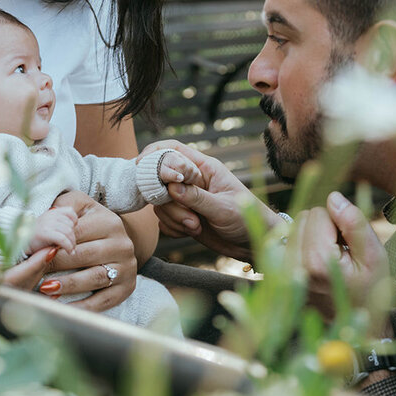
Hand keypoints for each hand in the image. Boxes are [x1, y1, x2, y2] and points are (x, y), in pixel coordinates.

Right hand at [26, 207, 77, 255]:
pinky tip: (69, 252)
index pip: (70, 212)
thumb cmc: (35, 239)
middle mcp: (48, 216)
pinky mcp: (44, 233)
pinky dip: (69, 246)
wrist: (18, 243)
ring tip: (70, 250)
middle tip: (71, 246)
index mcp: (50, 212)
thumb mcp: (48, 227)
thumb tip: (74, 228)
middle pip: (70, 224)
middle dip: (73, 237)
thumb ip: (59, 225)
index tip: (71, 233)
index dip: (74, 222)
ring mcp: (46, 223)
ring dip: (72, 243)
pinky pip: (63, 239)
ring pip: (68, 232)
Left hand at [44, 191, 136, 310]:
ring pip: (95, 278)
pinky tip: (62, 306)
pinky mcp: (127, 288)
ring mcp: (127, 267)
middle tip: (36, 270)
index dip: (54, 241)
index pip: (78, 232)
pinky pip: (103, 300)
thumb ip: (63, 207)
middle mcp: (122, 244)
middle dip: (58, 263)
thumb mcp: (79, 207)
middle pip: (86, 255)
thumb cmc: (89, 224)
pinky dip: (82, 306)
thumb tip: (46, 216)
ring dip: (68, 285)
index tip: (33, 250)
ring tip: (45, 288)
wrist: (117, 243)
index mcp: (109, 222)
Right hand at [147, 140, 275, 261]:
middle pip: (160, 180)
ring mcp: (186, 199)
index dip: (154, 155)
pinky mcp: (183, 216)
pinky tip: (190, 232)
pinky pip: (164, 219)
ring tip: (195, 226)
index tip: (142, 168)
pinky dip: (173, 228)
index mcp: (204, 168)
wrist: (253, 245)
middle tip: (190, 217)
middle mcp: (192, 180)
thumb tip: (171, 186)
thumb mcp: (223, 208)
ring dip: (174, 217)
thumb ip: (196, 197)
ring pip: (161, 202)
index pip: (172, 150)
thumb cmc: (248, 219)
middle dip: (169, 201)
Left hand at [292, 191, 389, 320]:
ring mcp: (282, 271)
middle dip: (324, 227)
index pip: (319, 213)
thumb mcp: (374, 257)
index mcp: (316, 261)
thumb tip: (333, 197)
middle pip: (304, 217)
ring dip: (313, 234)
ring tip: (330, 257)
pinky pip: (287, 240)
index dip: (339, 221)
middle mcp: (293, 265)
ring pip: (295, 226)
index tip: (349, 244)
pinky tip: (315, 260)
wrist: (355, 326)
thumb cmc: (369, 292)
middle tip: (340, 251)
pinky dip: (302, 244)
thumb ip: (355, 224)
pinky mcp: (277, 273)